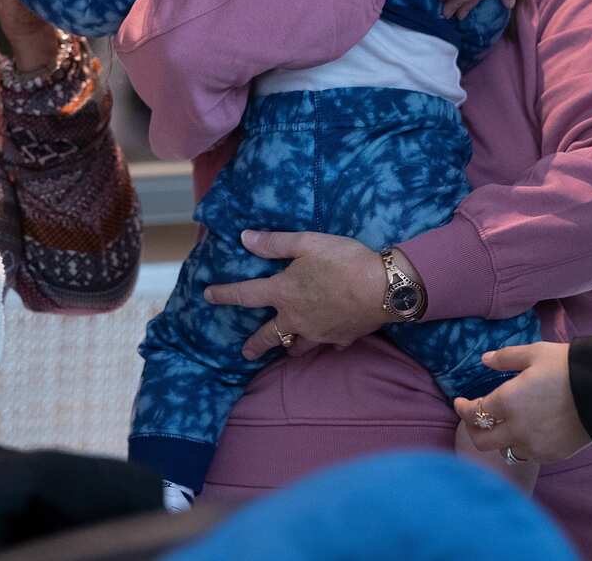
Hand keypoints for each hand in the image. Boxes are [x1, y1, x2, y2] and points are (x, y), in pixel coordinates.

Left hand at [203, 230, 391, 359]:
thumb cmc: (343, 260)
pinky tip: (330, 339)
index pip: (245, 295)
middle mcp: (296, 318)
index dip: (224, 294)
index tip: (207, 297)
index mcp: (283, 293)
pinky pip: (329, 344)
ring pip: (297, 346)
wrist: (383, 288)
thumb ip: (275, 243)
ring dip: (289, 346)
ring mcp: (319, 332)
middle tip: (245, 352)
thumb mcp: (307, 243)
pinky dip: (326, 341)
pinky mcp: (341, 338)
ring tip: (286, 348)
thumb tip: (245, 238)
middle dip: (255, 344)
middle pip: (269, 335)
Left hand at [451, 343, 591, 463]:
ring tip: (504, 423)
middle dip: (473, 429)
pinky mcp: (552, 454)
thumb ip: (505, 358)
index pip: (473, 413)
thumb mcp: (534, 353)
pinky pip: (528, 453)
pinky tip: (528, 430)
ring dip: (500, 438)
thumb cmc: (567, 367)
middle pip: (482, 441)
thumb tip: (484, 360)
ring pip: (505, 449)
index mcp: (508, 402)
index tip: (459, 401)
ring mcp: (535, 445)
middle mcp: (517, 428)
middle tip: (475, 417)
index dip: (462, 408)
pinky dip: (523, 443)